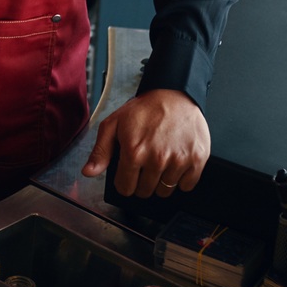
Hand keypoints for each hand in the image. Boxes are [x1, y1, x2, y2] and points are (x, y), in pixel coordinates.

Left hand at [80, 89, 210, 198]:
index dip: (124, 183)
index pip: (125, 188)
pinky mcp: (197, 159)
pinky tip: (176, 165)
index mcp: (134, 151)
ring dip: (161, 182)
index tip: (128, 175)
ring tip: (160, 163)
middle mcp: (157, 159)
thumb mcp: (113, 125)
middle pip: (145, 192)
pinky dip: (182, 180)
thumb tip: (89, 172)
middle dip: (141, 183)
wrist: (174, 94)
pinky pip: (187, 185)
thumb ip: (100, 151)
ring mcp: (179, 160)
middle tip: (144, 166)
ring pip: (165, 191)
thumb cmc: (144, 109)